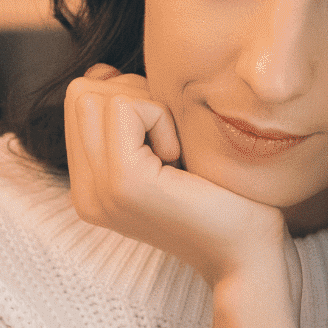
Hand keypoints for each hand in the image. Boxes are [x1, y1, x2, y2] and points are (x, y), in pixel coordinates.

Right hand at [64, 66, 286, 285]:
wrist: (247, 256)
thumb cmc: (224, 199)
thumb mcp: (166, 149)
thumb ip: (131, 117)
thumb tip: (102, 71)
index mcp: (90, 187)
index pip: (80, 100)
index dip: (130, 98)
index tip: (166, 140)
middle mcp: (85, 192)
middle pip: (80, 92)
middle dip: (134, 95)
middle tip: (171, 141)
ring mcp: (97, 190)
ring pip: (95, 94)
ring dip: (148, 107)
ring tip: (175, 154)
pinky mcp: (122, 182)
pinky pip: (124, 108)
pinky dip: (160, 118)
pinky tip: (180, 159)